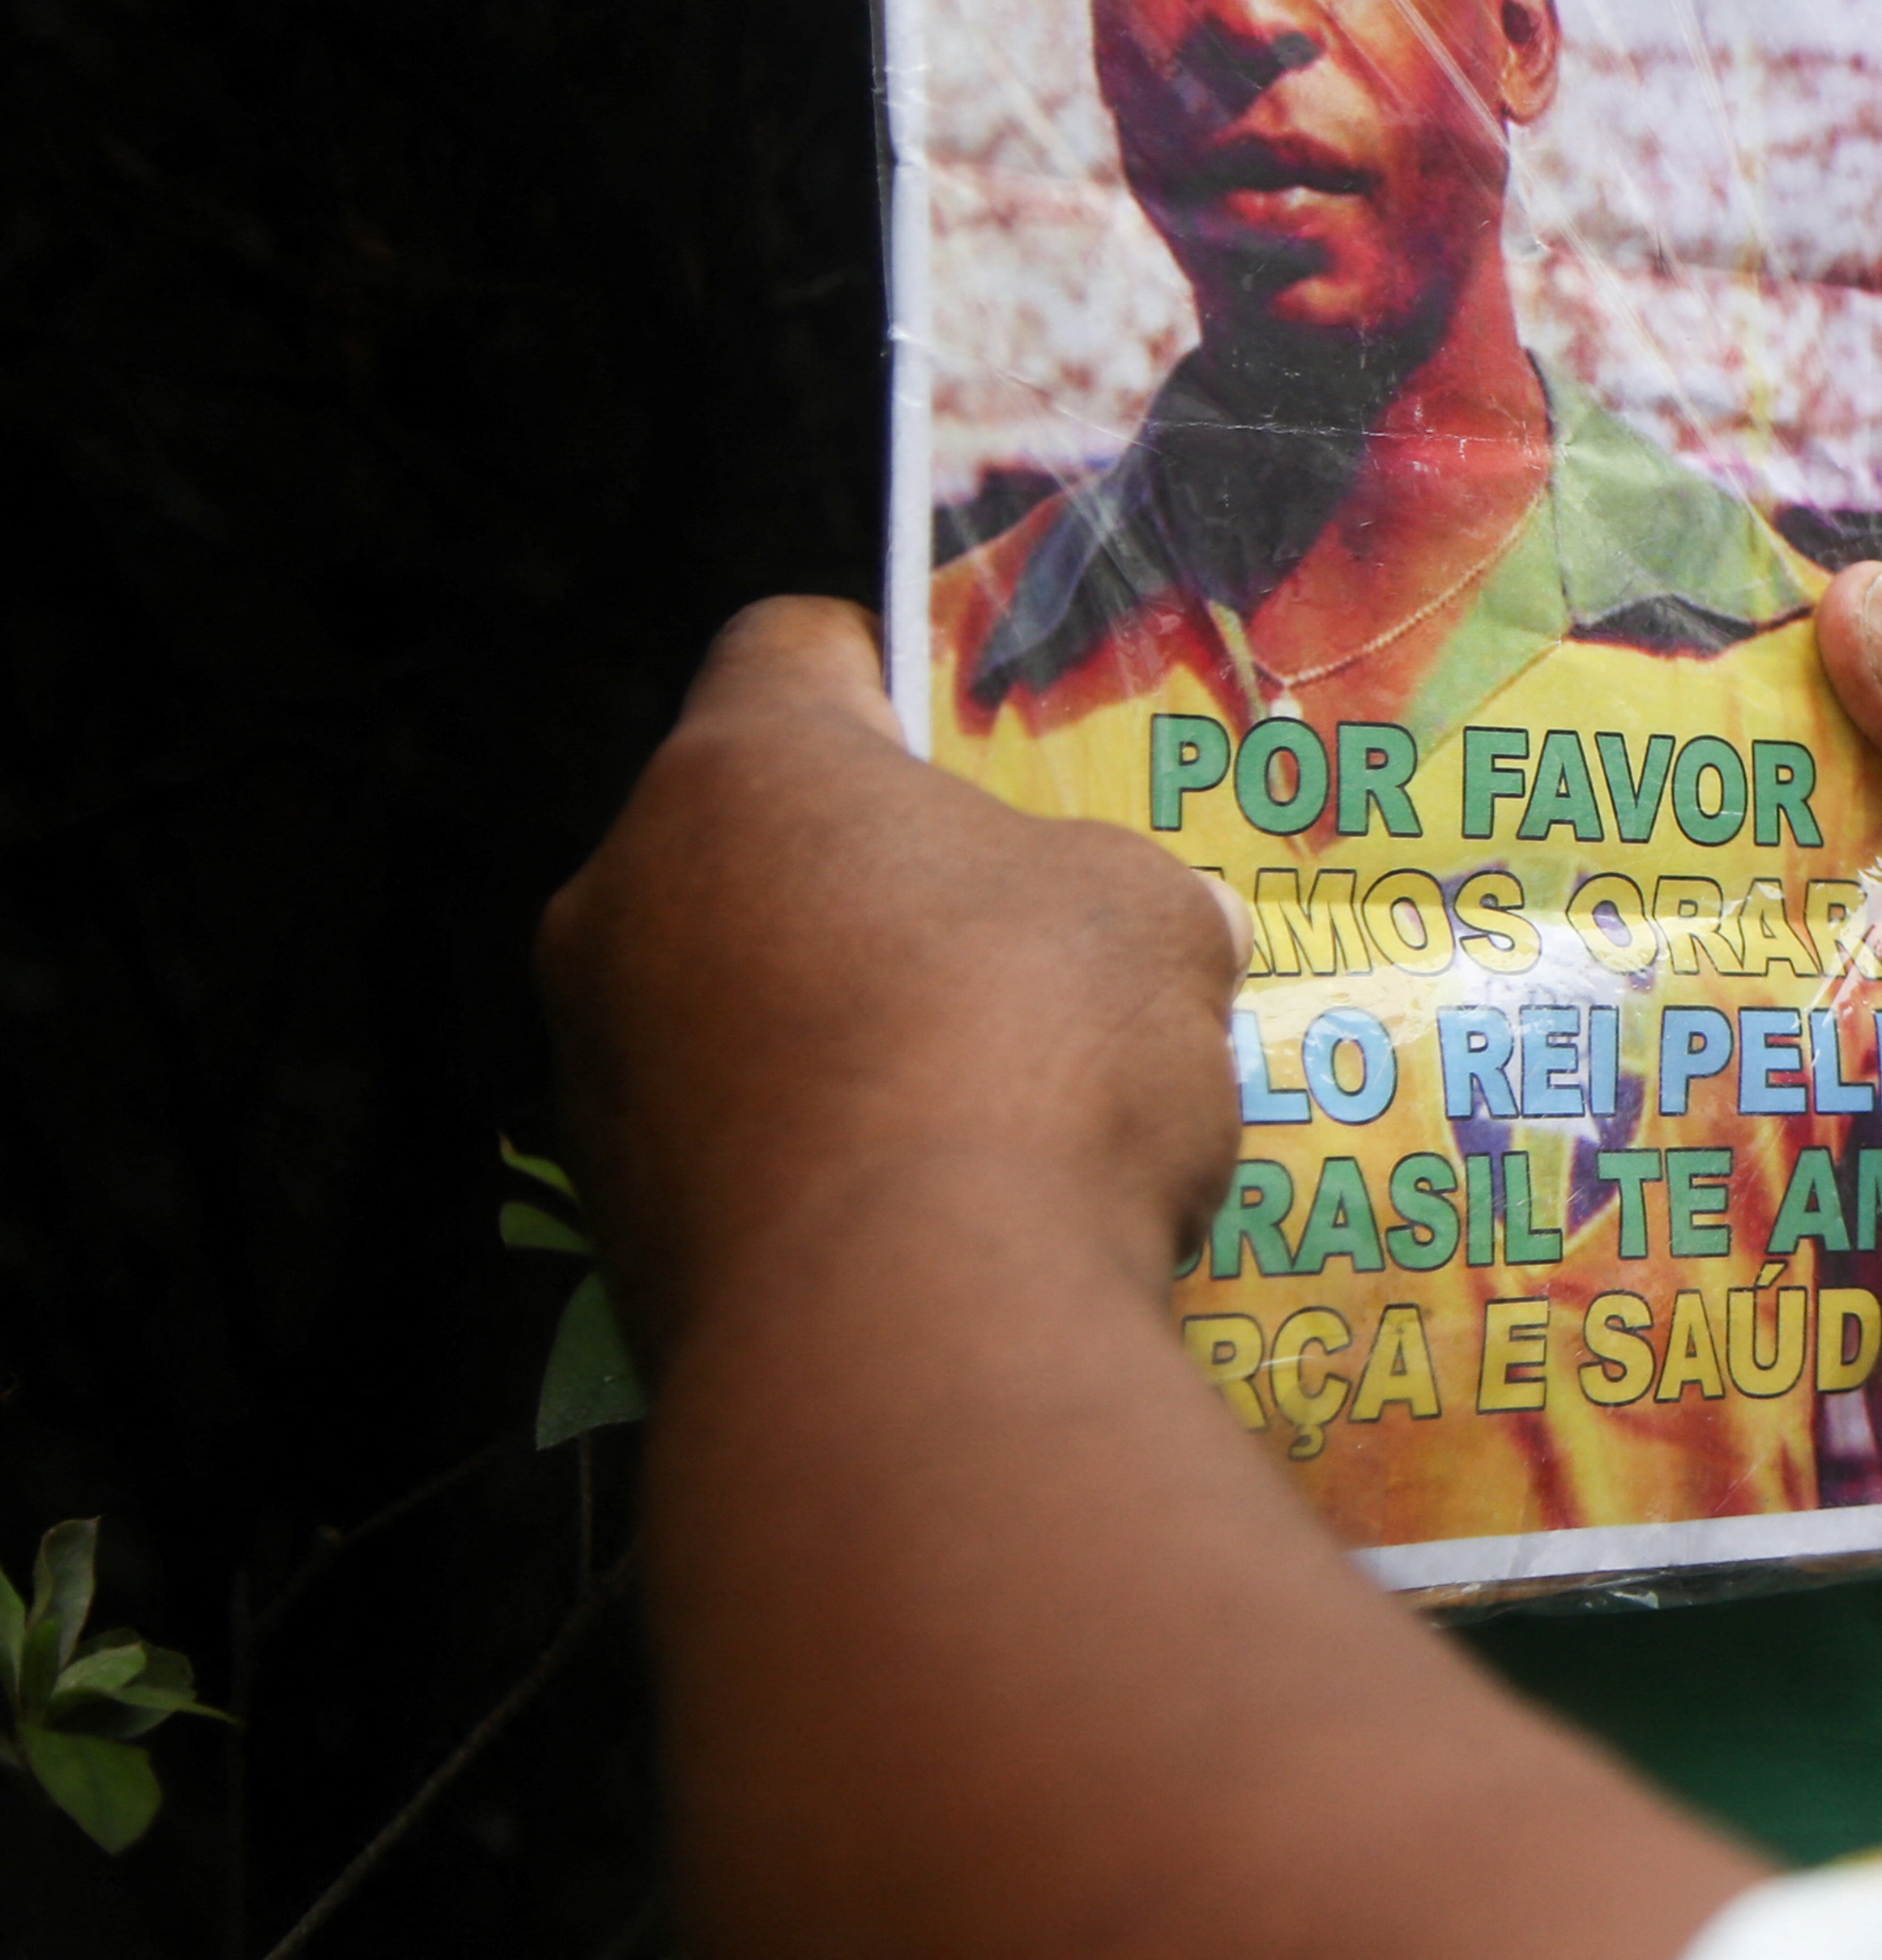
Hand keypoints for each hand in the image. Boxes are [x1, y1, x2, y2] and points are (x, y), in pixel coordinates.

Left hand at [540, 598, 1245, 1356]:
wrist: (914, 1342)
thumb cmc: (1034, 1055)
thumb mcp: (1153, 925)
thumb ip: (1131, 896)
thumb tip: (1173, 929)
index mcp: (744, 772)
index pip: (790, 647)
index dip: (892, 677)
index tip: (976, 745)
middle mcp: (625, 905)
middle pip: (756, 846)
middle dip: (877, 886)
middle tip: (1019, 944)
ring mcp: (601, 1081)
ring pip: (736, 1009)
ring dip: (844, 1034)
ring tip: (1001, 1108)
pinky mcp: (617, 1236)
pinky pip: (738, 1156)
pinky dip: (826, 1169)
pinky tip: (948, 1222)